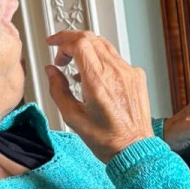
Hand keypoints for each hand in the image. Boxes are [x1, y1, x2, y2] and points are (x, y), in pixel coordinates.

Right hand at [45, 31, 152, 163]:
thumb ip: (58, 90)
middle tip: (60, 54)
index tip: (52, 44)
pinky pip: (116, 58)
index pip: (79, 43)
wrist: (135, 149)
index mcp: (98, 81)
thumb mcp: (72, 118)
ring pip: (104, 46)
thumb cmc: (107, 139)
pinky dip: (100, 59)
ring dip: (85, 49)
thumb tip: (52, 71)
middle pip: (91, 39)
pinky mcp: (137, 76)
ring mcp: (129, 72)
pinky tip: (92, 75)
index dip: (62, 39)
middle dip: (71, 41)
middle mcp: (116, 72)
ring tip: (73, 66)